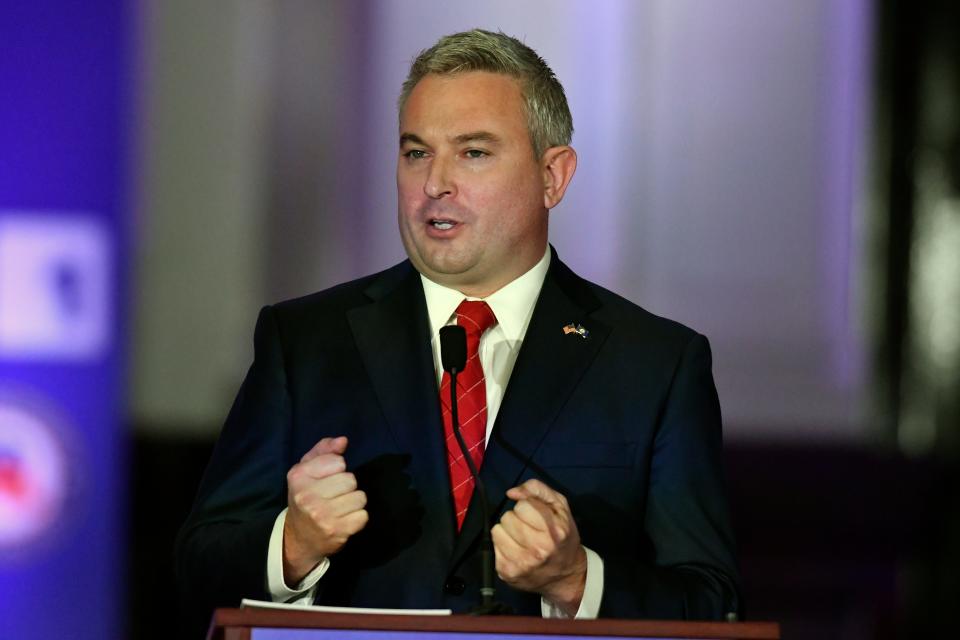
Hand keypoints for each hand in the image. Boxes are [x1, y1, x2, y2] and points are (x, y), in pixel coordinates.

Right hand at [283, 436, 367, 583]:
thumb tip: (343, 441)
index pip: (338, 462)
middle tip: (334, 497)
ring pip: (360, 497)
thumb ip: (323, 451)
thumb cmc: (306, 497)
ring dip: (354, 503)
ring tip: (340, 508)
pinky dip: (357, 518)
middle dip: (347, 487)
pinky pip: (363, 516)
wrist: (298, 538)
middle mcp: (307, 496)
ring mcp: (322, 515)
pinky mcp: (336, 531)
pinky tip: (344, 520)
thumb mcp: (307, 470)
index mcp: (299, 476)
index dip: (337, 470)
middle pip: (351, 480)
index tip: (326, 480)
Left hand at [491, 479, 586, 614]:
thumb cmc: (563, 538)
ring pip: (497, 530)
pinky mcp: (507, 572)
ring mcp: (521, 563)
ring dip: (507, 532)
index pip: (522, 506)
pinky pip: (493, 546)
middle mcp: (538, 550)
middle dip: (516, 519)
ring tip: (520, 539)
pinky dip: (502, 545)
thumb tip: (512, 492)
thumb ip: (538, 490)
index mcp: (554, 531)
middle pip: (507, 517)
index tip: (535, 516)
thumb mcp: (560, 507)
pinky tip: (516, 550)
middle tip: (528, 529)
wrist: (566, 575)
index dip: (527, 508)